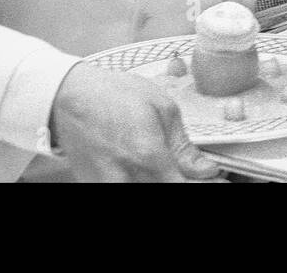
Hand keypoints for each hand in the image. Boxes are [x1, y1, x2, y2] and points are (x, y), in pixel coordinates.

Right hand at [48, 63, 220, 182]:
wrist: (68, 97)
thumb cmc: (114, 94)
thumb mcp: (161, 108)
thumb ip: (184, 146)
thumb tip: (206, 170)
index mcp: (147, 156)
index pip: (183, 188)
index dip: (205, 186)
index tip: (219, 181)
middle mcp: (126, 177)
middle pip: (165, 192)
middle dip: (184, 183)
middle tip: (196, 174)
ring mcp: (107, 186)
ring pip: (145, 192)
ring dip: (162, 181)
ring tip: (170, 169)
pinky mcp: (94, 187)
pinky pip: (126, 189)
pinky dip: (142, 182)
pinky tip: (149, 172)